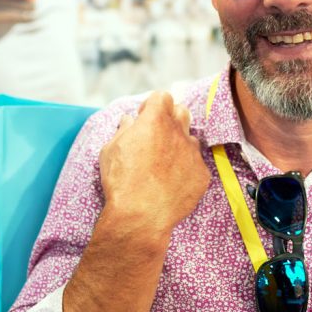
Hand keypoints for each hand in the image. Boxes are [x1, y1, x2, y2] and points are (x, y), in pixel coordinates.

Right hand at [98, 91, 209, 236]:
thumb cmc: (121, 181)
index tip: (145, 117)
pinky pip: (196, 165)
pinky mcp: (201, 174)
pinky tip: (172, 183)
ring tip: (164, 164)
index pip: (162, 97)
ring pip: (190, 139)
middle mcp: (178, 132)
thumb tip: (129, 122)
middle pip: (181, 111)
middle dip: (170, 119)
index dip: (152, 105)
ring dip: (179, 145)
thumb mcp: (110, 150)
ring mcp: (192, 153)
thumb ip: (123, 131)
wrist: (140, 215)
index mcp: (155, 120)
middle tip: (156, 136)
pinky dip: (186, 170)